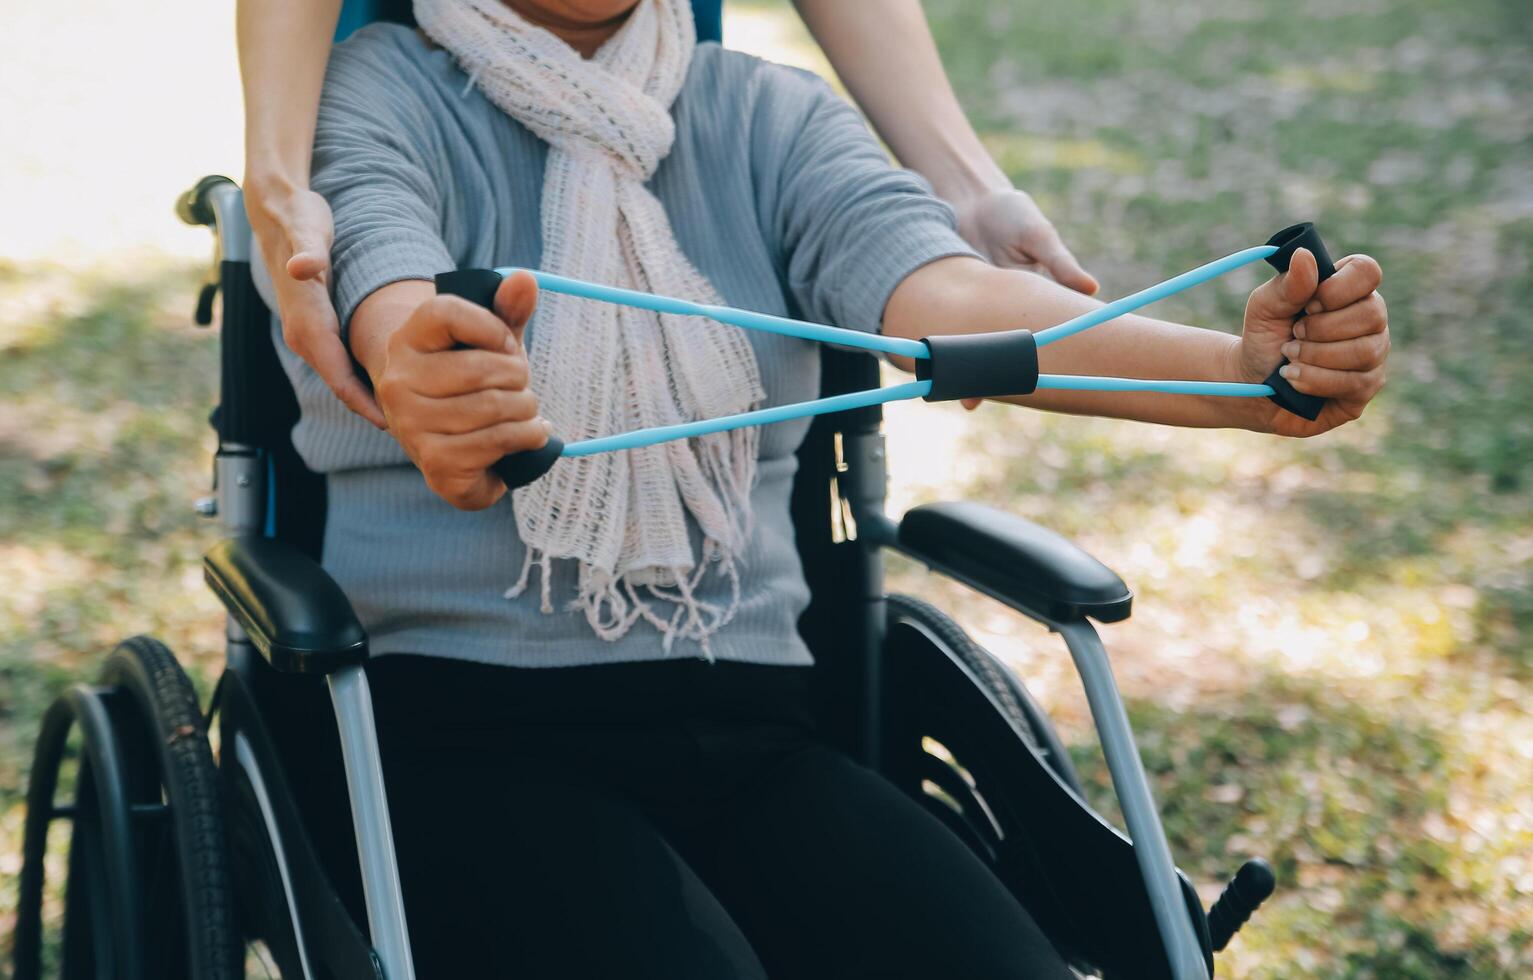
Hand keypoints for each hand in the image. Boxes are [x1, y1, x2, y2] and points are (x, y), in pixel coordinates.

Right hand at [247, 178, 386, 428]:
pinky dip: (364, 379)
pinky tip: (394, 384)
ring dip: (371, 398)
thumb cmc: (298, 220)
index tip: (395, 426)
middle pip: (343, 385)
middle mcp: (303, 335)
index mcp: (306, 324)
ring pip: (343, 377)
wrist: (276, 210)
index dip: (366, 404)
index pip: (337, 378)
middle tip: (413, 431)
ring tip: (410, 417)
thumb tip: (302, 267)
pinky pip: (341, 362)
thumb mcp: (306, 230)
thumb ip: (308, 251)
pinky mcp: (316, 327)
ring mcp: (308, 333)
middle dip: (374, 410)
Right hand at [372, 272, 548, 509]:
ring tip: (526, 410)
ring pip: (494, 407)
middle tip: (521, 384)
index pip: (447, 313)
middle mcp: (398, 381)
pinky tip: (530, 434)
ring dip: (528, 408)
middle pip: (481, 368)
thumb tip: (525, 280)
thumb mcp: (490, 342)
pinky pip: (496, 441)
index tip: (507, 344)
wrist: (454, 441)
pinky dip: (527, 436)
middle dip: (519, 376)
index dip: (493, 328)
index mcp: (406, 340)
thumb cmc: (474, 382)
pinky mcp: (435, 462)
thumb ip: (507, 311)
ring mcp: (411, 424)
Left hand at [950, 186, 1098, 409]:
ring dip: (972, 369)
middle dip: (1002, 376)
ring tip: (968, 399)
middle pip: (1007, 348)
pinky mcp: (952, 299)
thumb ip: (1059, 262)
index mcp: (1033, 298)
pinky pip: (950, 328)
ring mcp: (978, 307)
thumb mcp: (1037, 236)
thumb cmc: (1011, 214)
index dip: (1041, 360)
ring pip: (977, 345)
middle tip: (999, 400)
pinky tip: (940, 368)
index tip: (1042, 384)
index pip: (1043, 333)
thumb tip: (1091, 289)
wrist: (969, 199)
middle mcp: (1006, 309)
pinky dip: (947, 345)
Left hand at [1235, 248, 1388, 436]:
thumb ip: (1286, 285)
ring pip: (1364, 351)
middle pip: (1372, 314)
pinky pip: (1354, 382)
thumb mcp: (1264, 308)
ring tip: (1288, 357)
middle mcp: (1370, 319)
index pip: (1367, 271)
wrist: (1253, 383)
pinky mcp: (1366, 387)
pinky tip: (1293, 378)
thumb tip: (1304, 255)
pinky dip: (1315, 379)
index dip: (1338, 288)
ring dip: (1316, 355)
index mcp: (1349, 290)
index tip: (1308, 304)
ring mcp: (1373, 354)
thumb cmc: (1264, 338)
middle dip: (1322, 328)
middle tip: (1293, 335)